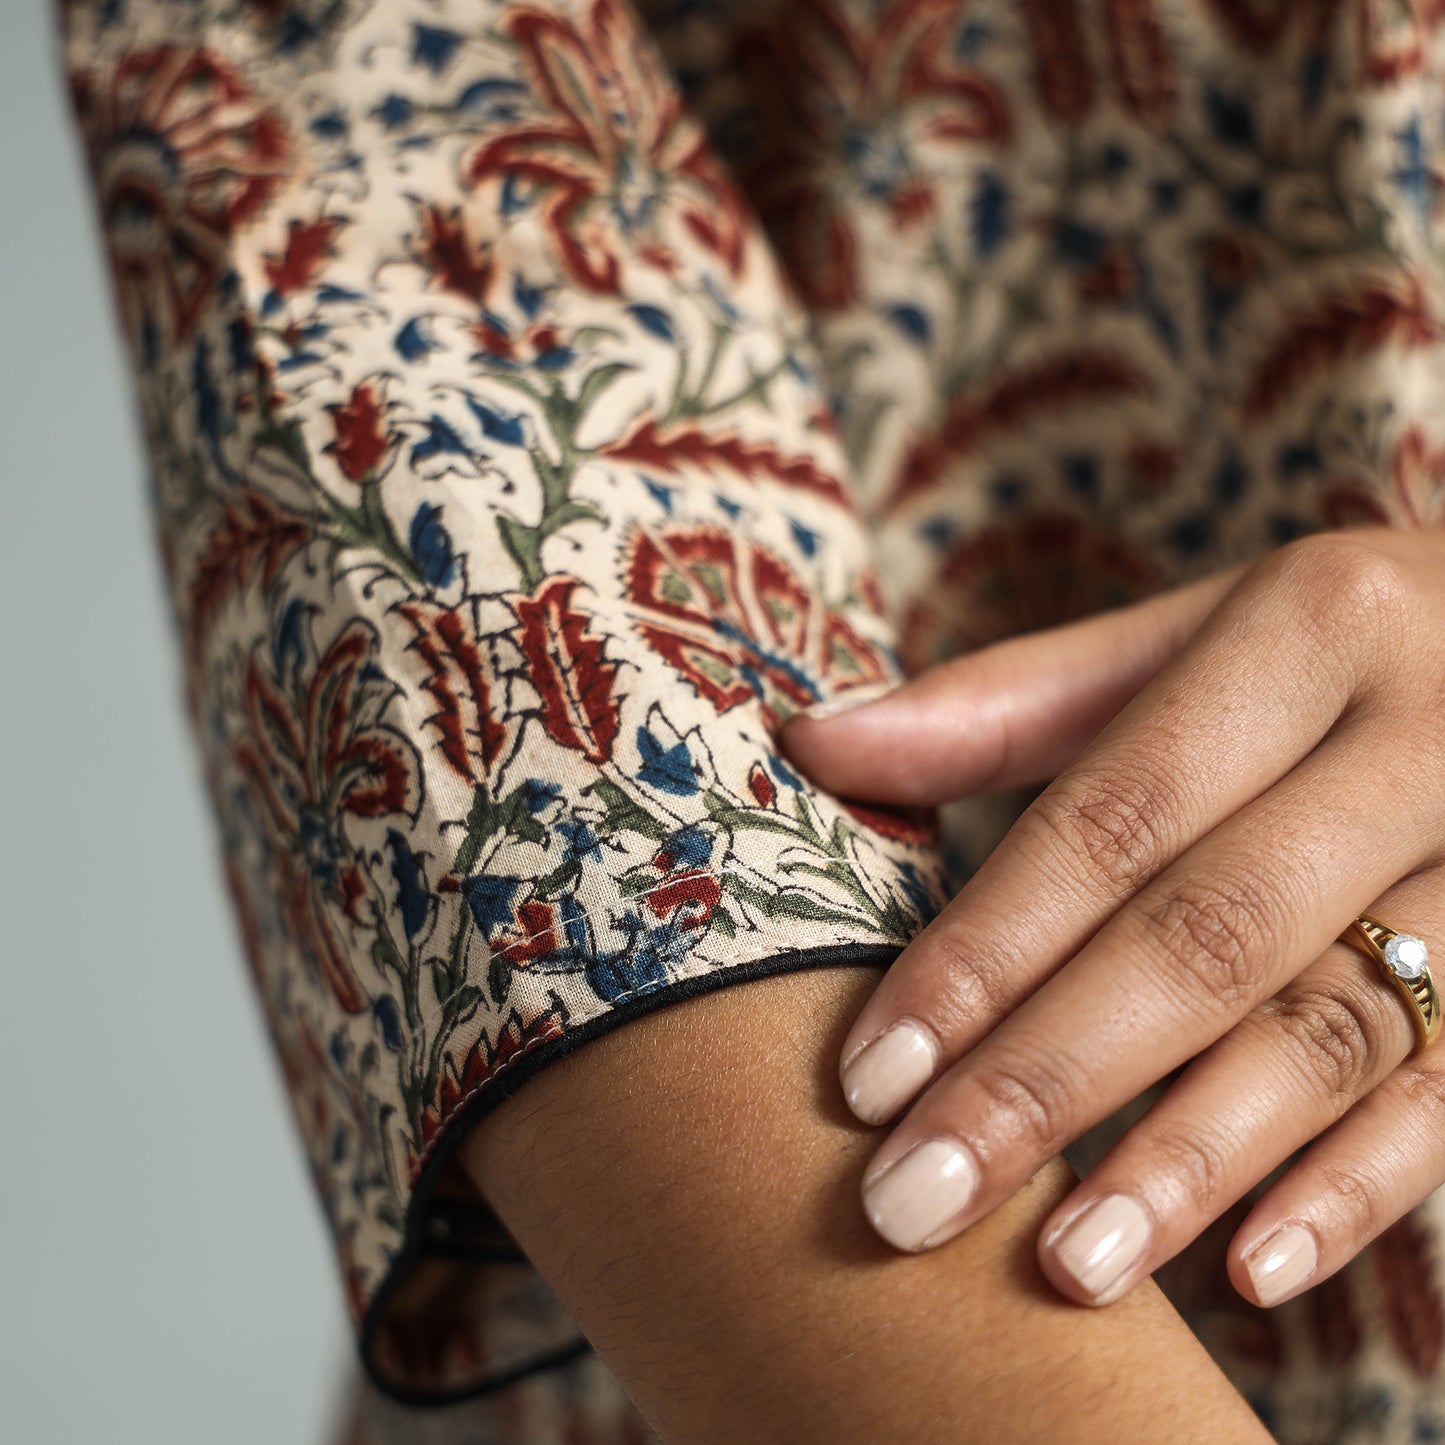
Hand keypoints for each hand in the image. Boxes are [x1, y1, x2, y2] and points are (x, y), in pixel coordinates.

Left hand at [779, 528, 1444, 1310]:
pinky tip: (1250, 1270)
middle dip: (1050, 1080)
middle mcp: (1424, 736)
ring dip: (1191, 1160)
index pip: (1109, 819)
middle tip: (914, 1204)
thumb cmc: (1325, 650)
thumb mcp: (1188, 638)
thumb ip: (1008, 700)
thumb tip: (808, 737)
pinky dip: (1358, 1187)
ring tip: (1062, 1263)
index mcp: (1311, 626)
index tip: (867, 1078)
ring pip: (1334, 1029)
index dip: (983, 950)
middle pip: (1209, 934)